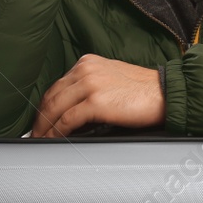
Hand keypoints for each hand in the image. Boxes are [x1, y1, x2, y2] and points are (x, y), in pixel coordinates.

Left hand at [31, 54, 164, 137]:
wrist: (166, 93)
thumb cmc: (145, 91)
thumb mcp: (112, 78)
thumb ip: (90, 86)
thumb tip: (71, 108)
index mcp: (88, 62)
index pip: (57, 86)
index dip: (45, 106)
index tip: (42, 120)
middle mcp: (86, 69)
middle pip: (51, 97)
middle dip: (40, 119)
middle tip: (36, 134)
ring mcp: (90, 84)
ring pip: (54, 109)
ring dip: (45, 128)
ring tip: (42, 140)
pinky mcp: (96, 102)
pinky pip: (67, 121)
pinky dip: (57, 133)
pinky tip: (55, 140)